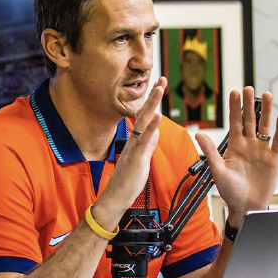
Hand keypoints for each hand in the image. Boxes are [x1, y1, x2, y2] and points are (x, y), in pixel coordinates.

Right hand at [92, 77, 165, 228]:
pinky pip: (145, 140)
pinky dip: (151, 127)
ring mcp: (134, 148)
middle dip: (153, 96)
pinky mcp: (136, 158)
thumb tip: (155, 132)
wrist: (116, 197)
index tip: (160, 86)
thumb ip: (148, 145)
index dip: (152, 102)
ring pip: (144, 122)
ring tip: (160, 88)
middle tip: (162, 80)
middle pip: (144, 113)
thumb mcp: (142, 159)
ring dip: (152, 104)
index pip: (145, 117)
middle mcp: (134, 140)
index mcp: (136, 141)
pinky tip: (157, 116)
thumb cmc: (128, 181)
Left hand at [196, 87, 277, 228]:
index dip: (235, 107)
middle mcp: (249, 144)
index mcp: (234, 146)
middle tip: (249, 87)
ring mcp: (262, 151)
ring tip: (267, 95)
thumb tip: (198, 133)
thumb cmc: (230, 191)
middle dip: (249, 104)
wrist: (246, 207)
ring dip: (266, 111)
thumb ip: (210, 151)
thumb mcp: (218, 171)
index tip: (234, 92)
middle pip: (249, 120)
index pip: (234, 122)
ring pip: (264, 127)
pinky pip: (277, 142)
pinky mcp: (274, 159)